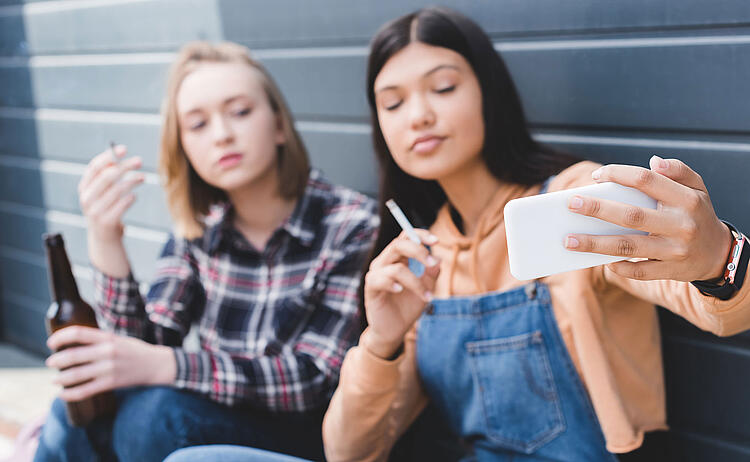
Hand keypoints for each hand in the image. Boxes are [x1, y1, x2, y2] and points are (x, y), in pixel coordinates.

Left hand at [46, 326, 175, 401]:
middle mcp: (107, 352)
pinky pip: (85, 391)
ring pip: (76, 375)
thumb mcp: (118, 339)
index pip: (78, 333)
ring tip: (54, 379)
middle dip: (56, 360)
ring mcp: (109, 369)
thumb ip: (98, 341)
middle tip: (50, 362)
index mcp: (108, 338)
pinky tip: (63, 394)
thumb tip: (72, 344)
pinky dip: (70, 394)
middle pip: (73, 355)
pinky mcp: (111, 383)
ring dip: (60, 378)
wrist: (156, 365)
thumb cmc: (135, 351)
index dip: (60, 337)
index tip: (51, 342)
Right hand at [78, 145, 143, 242]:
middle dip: (124, 166)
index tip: (124, 149)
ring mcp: (95, 211)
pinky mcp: (106, 222)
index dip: (109, 156)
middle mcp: (86, 198)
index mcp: (84, 188)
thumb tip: (117, 156)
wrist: (104, 237)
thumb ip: (106, 176)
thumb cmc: (106, 208)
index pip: (94, 167)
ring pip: (117, 190)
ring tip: (143, 177)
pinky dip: (130, 198)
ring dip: (132, 181)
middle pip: (107, 176)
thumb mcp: (102, 192)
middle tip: (139, 161)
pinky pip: (122, 205)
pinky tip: (134, 196)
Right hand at [363, 230, 439, 358]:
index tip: (437, 241)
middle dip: (419, 251)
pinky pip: (380, 280)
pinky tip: (400, 291)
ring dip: (415, 282)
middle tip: (433, 263)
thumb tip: (438, 259)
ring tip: (427, 298)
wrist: (394, 331)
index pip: (405, 237)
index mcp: (397, 258)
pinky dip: (393, 284)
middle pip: (399, 244)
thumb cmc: (407, 308)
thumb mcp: (425, 288)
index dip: (420, 235)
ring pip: (397, 268)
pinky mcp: (370, 288)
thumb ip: (431, 273)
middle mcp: (384, 262)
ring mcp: (376, 274)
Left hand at [564, 155, 731, 281]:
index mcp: (685, 199)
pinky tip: (600, 261)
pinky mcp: (671, 272)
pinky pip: (639, 271)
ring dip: (595, 244)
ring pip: (628, 247)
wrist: (719, 253)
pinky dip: (619, 267)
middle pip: (631, 216)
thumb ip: (678, 171)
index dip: (618, 174)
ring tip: (568, 240)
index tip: (595, 176)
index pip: (646, 180)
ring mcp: (675, 251)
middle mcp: (681, 224)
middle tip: (570, 204)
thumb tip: (654, 161)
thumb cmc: (697, 214)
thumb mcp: (697, 188)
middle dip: (597, 210)